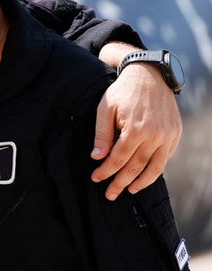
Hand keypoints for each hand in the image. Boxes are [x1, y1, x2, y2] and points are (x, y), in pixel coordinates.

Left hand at [90, 62, 180, 199]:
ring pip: (155, 167)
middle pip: (136, 167)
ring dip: (141, 182)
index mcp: (135, 129)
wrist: (149, 75)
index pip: (118, 159)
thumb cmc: (122, 92)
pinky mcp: (175, 134)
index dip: (106, 171)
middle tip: (110, 194)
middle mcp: (155, 135)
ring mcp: (168, 136)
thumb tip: (96, 158)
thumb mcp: (105, 109)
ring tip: (129, 191)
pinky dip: (155, 170)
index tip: (95, 179)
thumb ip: (102, 135)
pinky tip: (144, 176)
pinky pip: (165, 158)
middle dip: (121, 183)